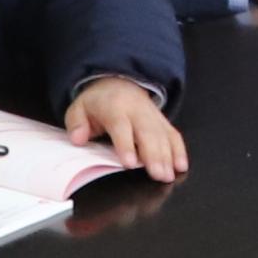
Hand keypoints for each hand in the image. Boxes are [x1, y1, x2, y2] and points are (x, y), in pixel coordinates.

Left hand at [63, 75, 186, 182]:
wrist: (118, 83)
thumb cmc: (98, 102)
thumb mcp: (78, 108)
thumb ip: (76, 123)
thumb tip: (78, 138)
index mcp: (114, 107)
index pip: (121, 126)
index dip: (126, 145)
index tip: (130, 163)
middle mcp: (136, 110)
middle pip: (147, 132)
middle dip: (154, 155)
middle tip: (158, 175)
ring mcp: (152, 115)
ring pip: (162, 135)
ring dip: (167, 156)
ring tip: (168, 175)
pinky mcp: (162, 121)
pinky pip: (173, 134)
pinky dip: (179, 150)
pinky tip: (181, 165)